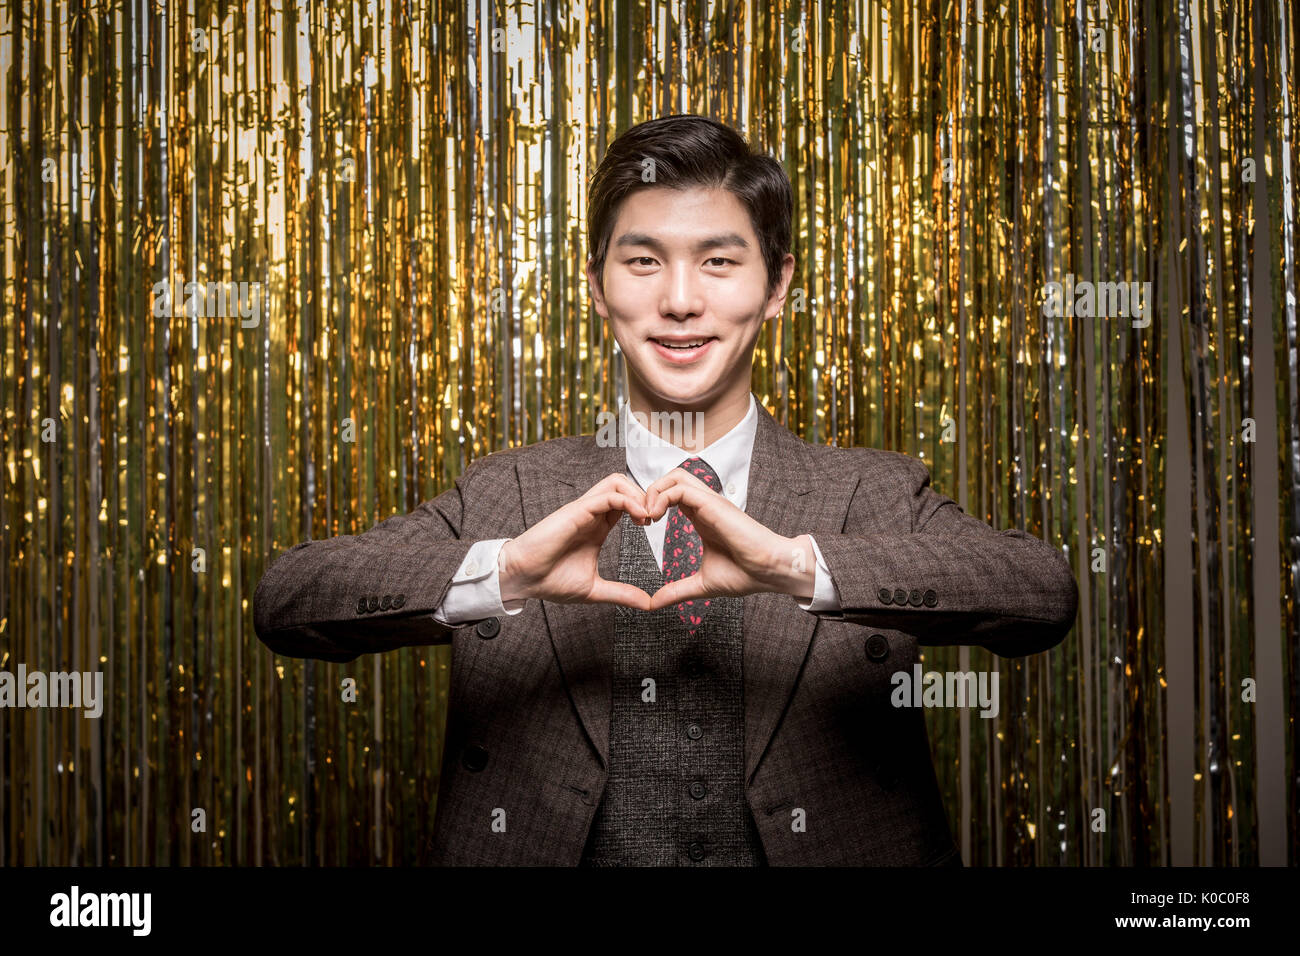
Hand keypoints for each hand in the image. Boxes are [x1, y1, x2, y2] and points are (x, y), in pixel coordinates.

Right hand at [497, 473, 653, 610]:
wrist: (523, 579)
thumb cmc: (551, 581)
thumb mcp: (595, 590)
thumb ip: (621, 594)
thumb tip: (647, 604)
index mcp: (598, 527)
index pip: (626, 503)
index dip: (644, 508)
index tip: (654, 526)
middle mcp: (592, 514)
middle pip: (624, 485)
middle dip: (646, 495)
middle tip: (656, 517)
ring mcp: (584, 510)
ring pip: (617, 481)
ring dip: (639, 494)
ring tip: (648, 516)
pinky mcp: (576, 511)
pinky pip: (608, 495)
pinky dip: (628, 501)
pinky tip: (639, 518)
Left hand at [642, 468, 814, 610]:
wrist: (770, 571)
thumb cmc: (746, 574)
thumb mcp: (702, 584)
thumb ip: (677, 590)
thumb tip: (654, 603)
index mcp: (701, 517)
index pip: (671, 494)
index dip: (652, 504)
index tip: (642, 526)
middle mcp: (704, 505)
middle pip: (671, 478)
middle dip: (649, 493)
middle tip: (640, 519)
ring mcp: (709, 502)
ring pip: (675, 476)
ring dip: (653, 492)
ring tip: (647, 517)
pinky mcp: (713, 504)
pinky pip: (680, 488)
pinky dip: (661, 497)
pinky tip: (655, 518)